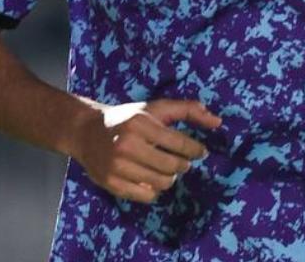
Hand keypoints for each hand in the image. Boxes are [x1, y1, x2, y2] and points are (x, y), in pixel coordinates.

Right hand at [71, 99, 220, 203]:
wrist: (86, 132)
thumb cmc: (129, 118)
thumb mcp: (156, 108)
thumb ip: (188, 110)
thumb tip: (218, 122)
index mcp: (141, 124)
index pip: (180, 143)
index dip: (196, 150)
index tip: (201, 152)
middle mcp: (127, 145)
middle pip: (172, 166)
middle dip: (183, 165)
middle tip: (183, 162)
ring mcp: (117, 166)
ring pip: (162, 183)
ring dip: (170, 178)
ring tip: (167, 170)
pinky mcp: (111, 183)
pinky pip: (146, 196)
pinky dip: (155, 190)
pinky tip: (152, 179)